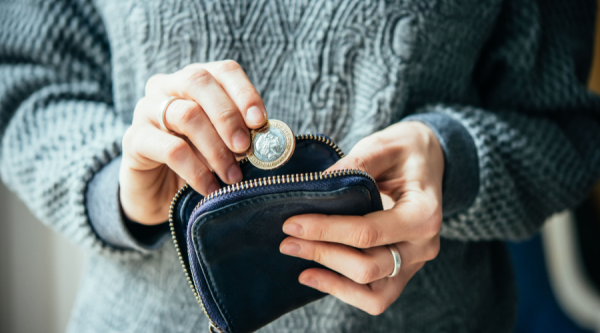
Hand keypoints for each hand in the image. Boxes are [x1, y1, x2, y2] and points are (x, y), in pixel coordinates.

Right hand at [120, 60, 265, 224]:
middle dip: (228, 116)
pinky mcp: (133, 139)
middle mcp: (168, 86)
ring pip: (186, 115)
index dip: (245, 93)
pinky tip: (210, 188)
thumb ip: (242, 135)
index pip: (224, 71)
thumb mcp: (224, 146)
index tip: (260, 121)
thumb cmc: (199, 163)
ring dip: (216, 149)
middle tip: (244, 148)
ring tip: (232, 176)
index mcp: (196, 81)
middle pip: (200, 82)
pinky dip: (196, 171)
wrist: (159, 194)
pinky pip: (170, 149)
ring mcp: (146, 109)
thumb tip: (269, 138)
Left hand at [279, 121, 443, 314]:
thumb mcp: (383, 146)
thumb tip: (314, 187)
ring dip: (330, 278)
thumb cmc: (406, 151)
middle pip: (367, 266)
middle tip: (287, 240)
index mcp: (424, 214)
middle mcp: (423, 246)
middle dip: (322, 254)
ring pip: (372, 292)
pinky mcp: (402, 271)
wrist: (428, 160)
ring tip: (298, 259)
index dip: (326, 230)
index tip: (292, 223)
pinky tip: (313, 275)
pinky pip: (374, 297)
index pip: (368, 233)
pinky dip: (343, 290)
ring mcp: (414, 263)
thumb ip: (354, 165)